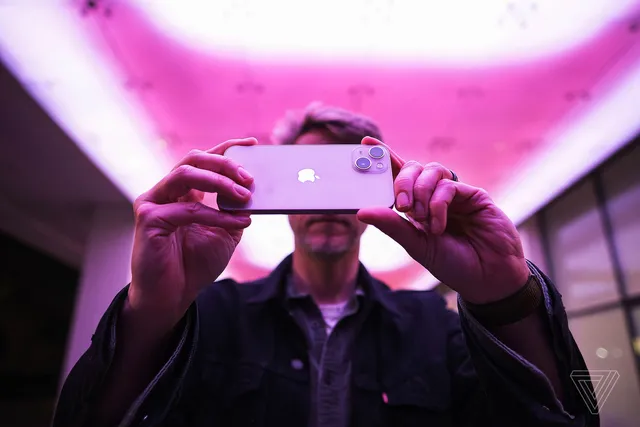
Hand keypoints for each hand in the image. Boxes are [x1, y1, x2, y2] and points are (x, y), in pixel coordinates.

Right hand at [129, 138, 255, 325]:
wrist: (172, 296)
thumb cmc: (194, 265)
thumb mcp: (224, 233)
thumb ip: (235, 211)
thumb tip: (255, 192)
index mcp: (182, 192)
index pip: (203, 160)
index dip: (227, 148)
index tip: (253, 144)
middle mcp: (165, 191)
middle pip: (194, 160)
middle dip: (225, 163)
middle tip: (250, 177)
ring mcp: (153, 202)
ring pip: (186, 175)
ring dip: (220, 183)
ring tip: (246, 196)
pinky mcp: (148, 219)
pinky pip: (188, 210)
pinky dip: (218, 215)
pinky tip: (239, 223)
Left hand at [357, 137, 529, 303]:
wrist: (487, 278)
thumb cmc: (453, 264)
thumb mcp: (417, 246)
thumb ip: (392, 226)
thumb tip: (361, 211)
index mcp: (416, 207)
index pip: (397, 176)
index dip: (384, 157)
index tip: (366, 144)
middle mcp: (434, 196)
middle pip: (412, 169)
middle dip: (402, 182)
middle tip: (401, 204)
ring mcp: (454, 194)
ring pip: (430, 171)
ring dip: (420, 191)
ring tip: (419, 217)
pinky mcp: (474, 195)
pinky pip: (449, 186)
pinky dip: (438, 204)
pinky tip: (439, 225)